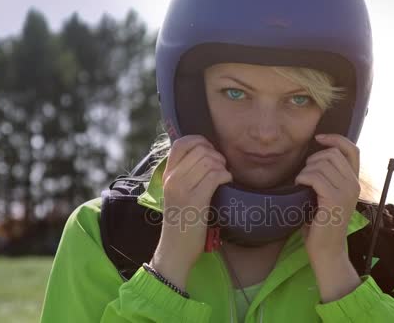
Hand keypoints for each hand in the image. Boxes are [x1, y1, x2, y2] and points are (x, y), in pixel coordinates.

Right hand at [151, 135, 231, 288]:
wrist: (174, 251)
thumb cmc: (181, 223)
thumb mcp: (177, 195)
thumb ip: (185, 175)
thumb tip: (206, 155)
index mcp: (167, 175)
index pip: (180, 143)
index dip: (199, 141)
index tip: (210, 151)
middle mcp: (172, 179)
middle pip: (200, 150)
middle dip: (216, 155)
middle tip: (221, 168)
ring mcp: (182, 189)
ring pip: (209, 161)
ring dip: (222, 167)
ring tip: (223, 177)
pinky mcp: (196, 200)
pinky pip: (215, 176)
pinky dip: (226, 176)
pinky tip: (226, 183)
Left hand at [295, 134, 360, 260]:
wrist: (327, 250)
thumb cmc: (322, 223)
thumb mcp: (328, 195)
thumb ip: (329, 177)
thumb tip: (315, 157)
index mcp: (354, 181)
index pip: (352, 149)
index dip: (335, 138)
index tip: (319, 138)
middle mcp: (354, 184)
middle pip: (332, 154)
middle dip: (313, 159)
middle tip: (305, 175)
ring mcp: (346, 192)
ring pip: (322, 164)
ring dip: (306, 170)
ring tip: (302, 184)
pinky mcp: (334, 200)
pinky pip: (315, 177)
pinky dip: (303, 178)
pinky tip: (299, 187)